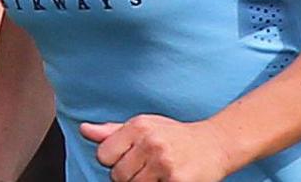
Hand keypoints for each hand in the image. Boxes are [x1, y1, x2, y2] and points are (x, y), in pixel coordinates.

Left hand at [79, 115, 233, 181]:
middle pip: (117, 175)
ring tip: (159, 174)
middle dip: (129, 176)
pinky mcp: (177, 181)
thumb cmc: (176, 136)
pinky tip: (169, 179)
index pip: (104, 154)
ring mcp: (164, 162)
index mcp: (139, 126)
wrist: (216, 143)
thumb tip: (84, 130)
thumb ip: (113, 131)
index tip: (130, 159)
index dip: (114, 161)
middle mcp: (150, 142)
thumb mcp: (146, 125)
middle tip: (148, 168)